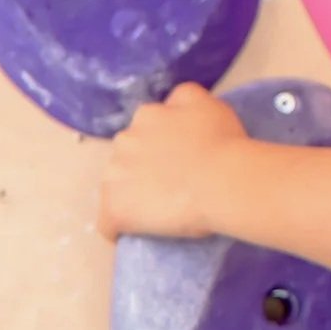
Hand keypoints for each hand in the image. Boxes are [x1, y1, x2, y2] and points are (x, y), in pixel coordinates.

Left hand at [96, 82, 246, 240]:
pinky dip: (119, 228)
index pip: (144, 132)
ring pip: (115, 188)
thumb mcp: (210, 104)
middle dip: (142, 169)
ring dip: (131, 196)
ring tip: (159, 211)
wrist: (221, 181)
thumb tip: (173, 102)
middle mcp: (124, 140)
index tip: (177, 161)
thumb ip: (185, 98)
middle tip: (172, 184)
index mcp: (146, 116)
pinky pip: (108, 223)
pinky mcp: (114, 209)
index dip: (159, 149)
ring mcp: (114, 175)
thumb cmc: (222, 143)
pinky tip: (136, 231)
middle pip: (126, 158)